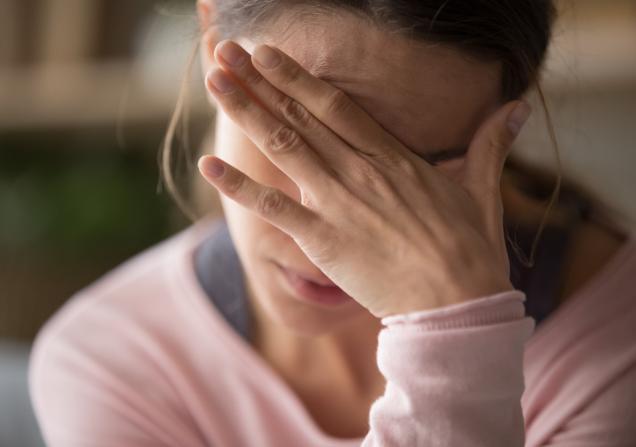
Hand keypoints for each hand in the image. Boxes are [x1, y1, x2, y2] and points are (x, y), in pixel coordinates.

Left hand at [197, 40, 530, 317]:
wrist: (456, 305)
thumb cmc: (469, 250)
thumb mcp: (481, 190)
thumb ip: (489, 145)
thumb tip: (516, 107)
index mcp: (393, 158)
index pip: (337, 106)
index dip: (299, 78)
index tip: (270, 54)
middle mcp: (360, 172)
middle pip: (301, 117)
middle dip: (261, 82)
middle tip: (227, 52)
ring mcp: (338, 204)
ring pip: (284, 148)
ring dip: (246, 113)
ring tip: (215, 82)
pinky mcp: (323, 240)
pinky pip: (273, 208)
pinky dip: (238, 186)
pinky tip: (208, 164)